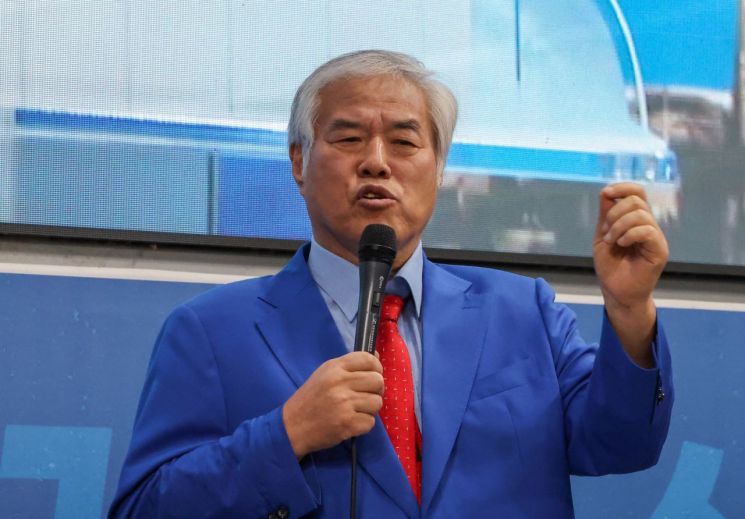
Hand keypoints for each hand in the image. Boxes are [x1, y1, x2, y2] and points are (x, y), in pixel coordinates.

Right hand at [282, 351, 383, 458]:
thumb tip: (377, 356)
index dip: (376, 367)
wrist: (292, 426)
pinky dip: (363, 424)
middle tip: (365, 396)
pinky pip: (371, 421)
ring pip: (377, 402)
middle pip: (378, 380)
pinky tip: (351, 422)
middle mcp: (340, 383)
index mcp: (335, 367)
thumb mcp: (325, 374)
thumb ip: (349, 365)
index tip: (372, 375)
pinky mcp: (347, 424)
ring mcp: (344, 404)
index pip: (368, 359)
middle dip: (376, 389)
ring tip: (357, 410)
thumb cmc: (311, 398)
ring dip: (370, 408)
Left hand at [593, 182, 668, 365]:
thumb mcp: (602, 235)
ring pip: (641, 214)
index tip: (606, 193)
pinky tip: (621, 244)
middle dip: (615, 212)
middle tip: (606, 232)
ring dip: (618, 225)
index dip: (623, 187)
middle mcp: (648, 225)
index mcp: (636, 220)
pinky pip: (647, 230)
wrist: (616, 292)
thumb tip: (606, 192)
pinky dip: (629, 234)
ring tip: (611, 241)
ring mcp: (655, 237)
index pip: (637, 192)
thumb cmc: (610, 266)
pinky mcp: (659, 250)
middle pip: (637, 200)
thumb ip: (606, 215)